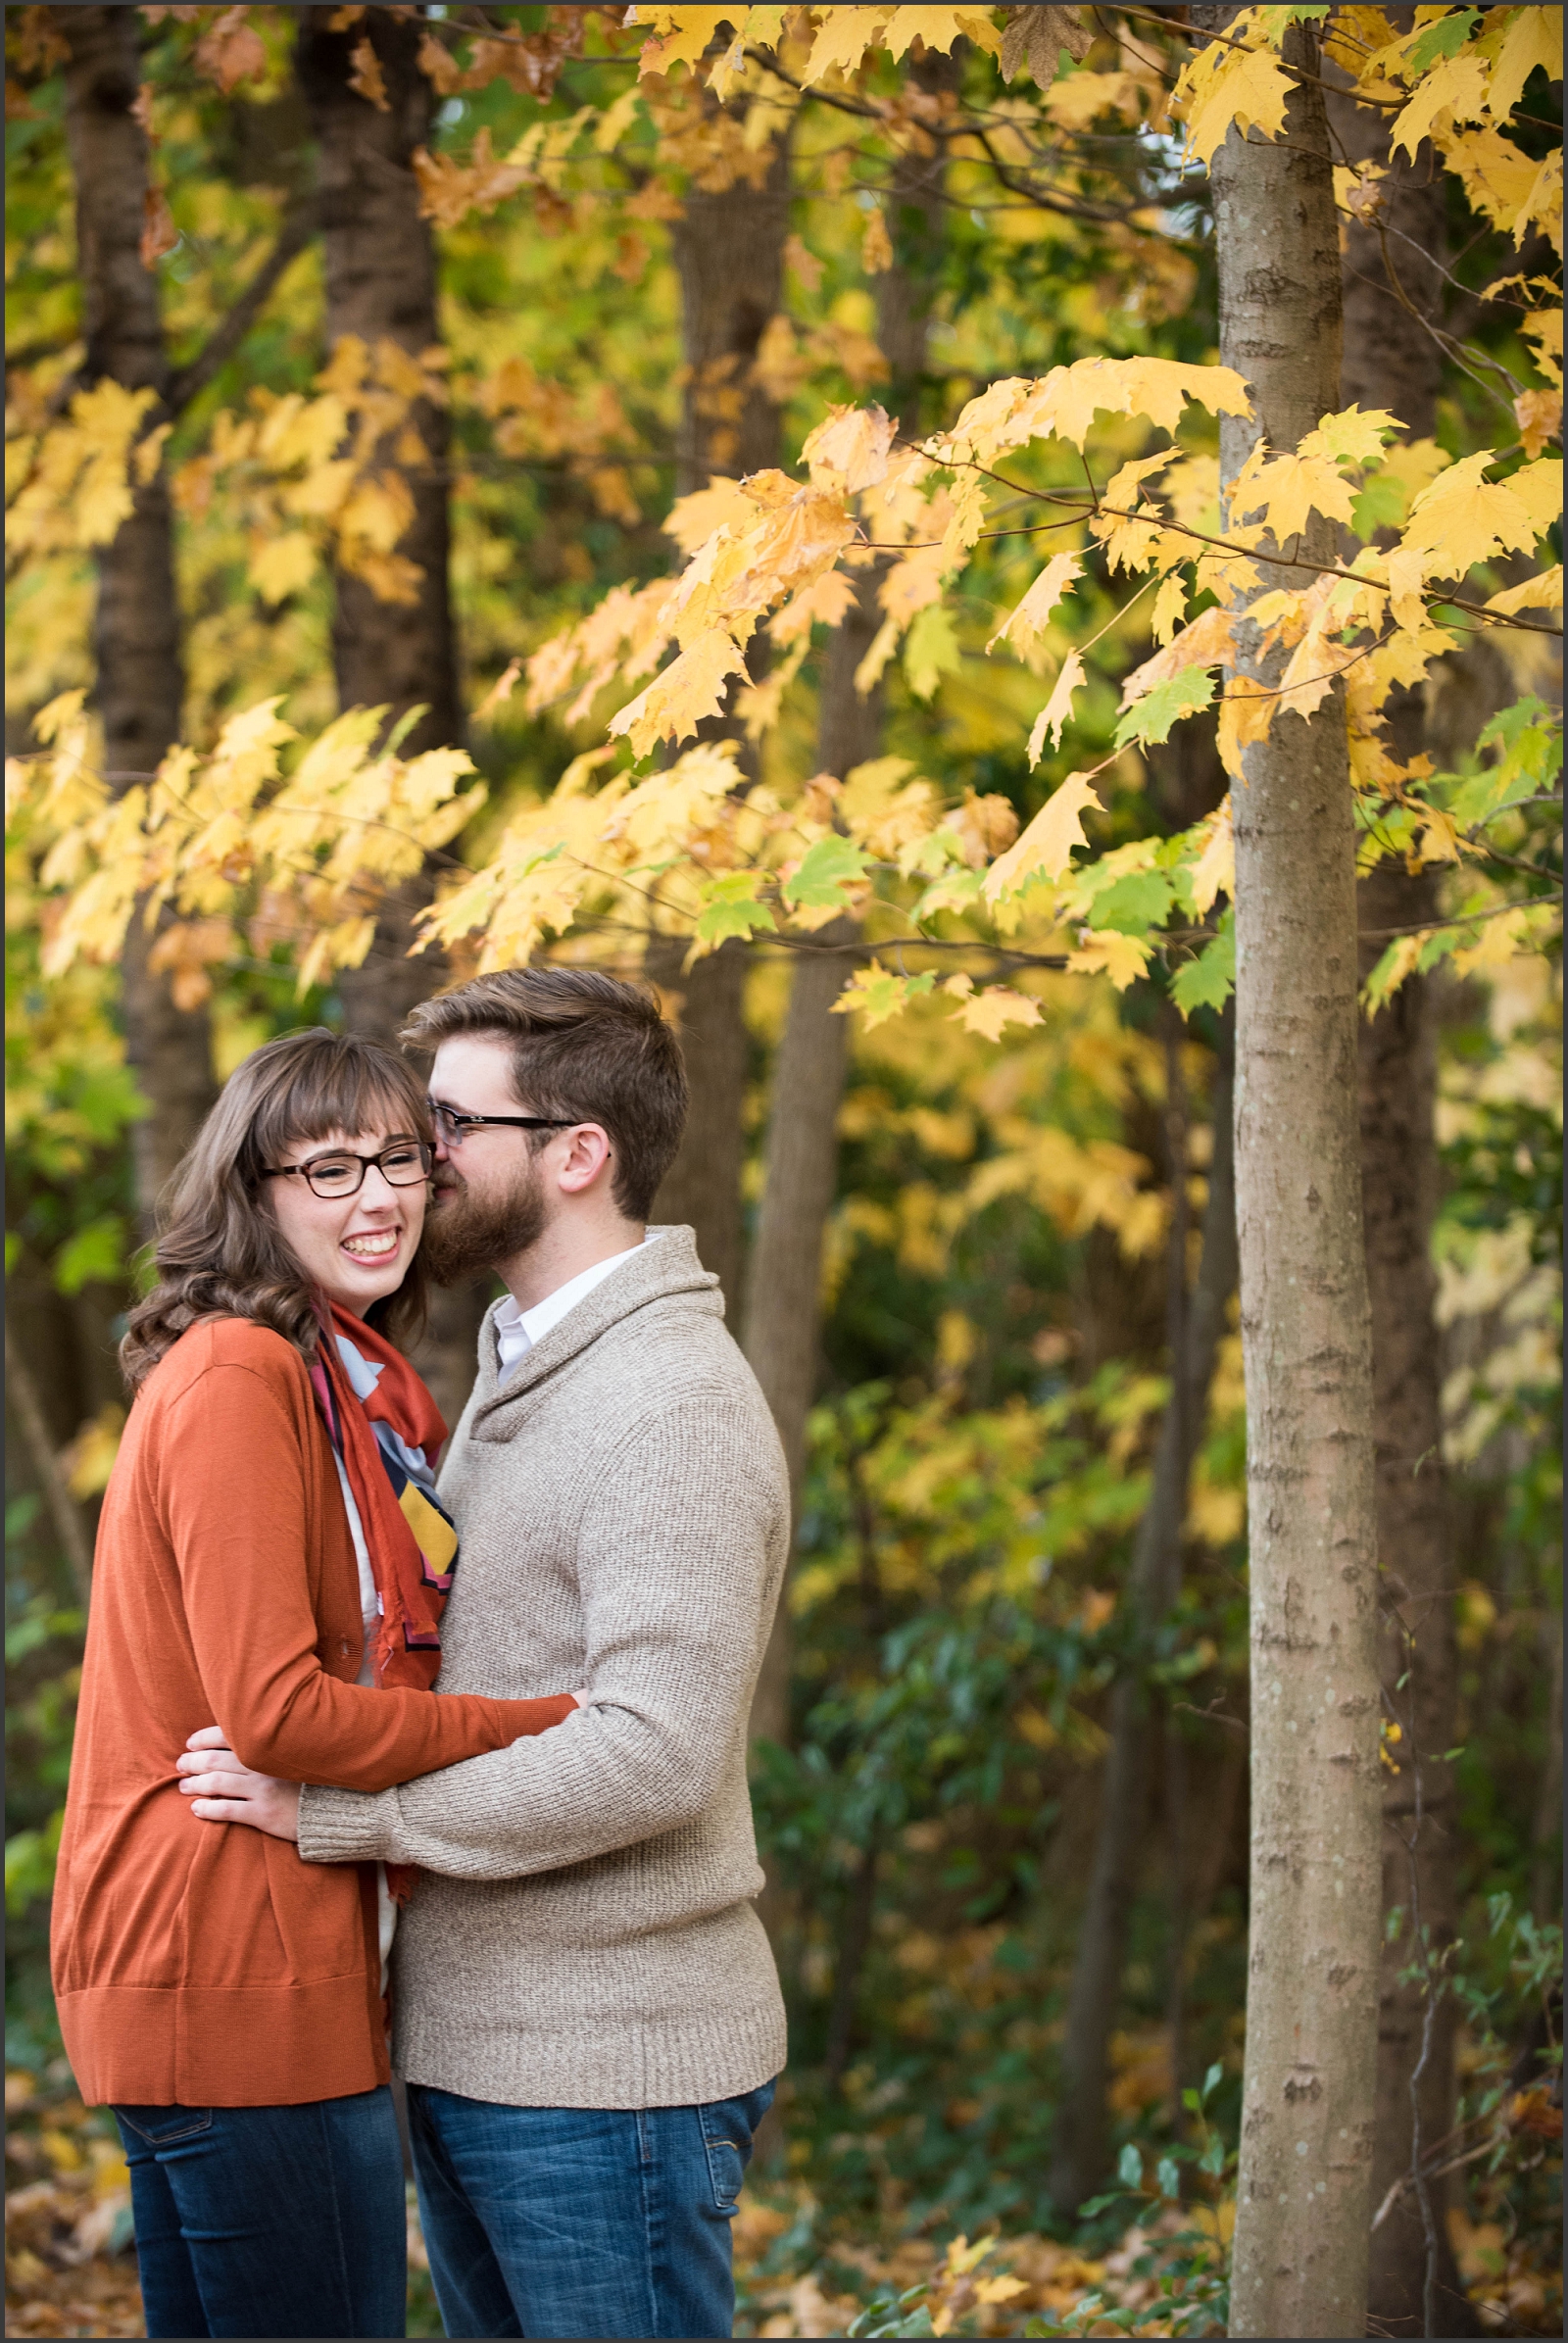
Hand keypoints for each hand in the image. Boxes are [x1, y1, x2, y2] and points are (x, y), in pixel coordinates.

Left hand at [177, 1727, 300, 1842]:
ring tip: (183, 1786)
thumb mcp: (294, 1750)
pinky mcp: (263, 1813)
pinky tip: (196, 1808)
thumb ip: (269, 1743)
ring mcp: (262, 1789)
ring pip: (216, 1784)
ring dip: (194, 1784)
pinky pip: (226, 1810)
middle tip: (181, 1765)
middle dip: (192, 1762)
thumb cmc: (312, 1776)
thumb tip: (237, 1737)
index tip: (190, 1744)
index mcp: (268, 1745)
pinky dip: (206, 1809)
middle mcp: (262, 1765)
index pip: (225, 1735)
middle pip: (214, 1760)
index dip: (202, 1739)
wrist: (335, 1806)